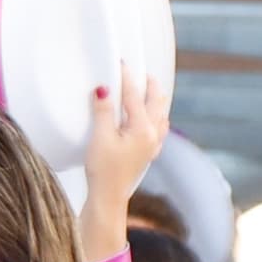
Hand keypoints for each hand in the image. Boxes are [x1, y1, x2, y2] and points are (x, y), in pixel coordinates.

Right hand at [79, 73, 170, 239]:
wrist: (108, 198)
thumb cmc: (104, 171)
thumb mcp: (100, 137)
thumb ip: (103, 111)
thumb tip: (103, 89)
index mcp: (143, 128)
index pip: (134, 95)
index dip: (126, 77)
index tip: (120, 63)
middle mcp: (153, 135)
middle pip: (156, 101)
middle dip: (148, 84)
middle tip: (140, 72)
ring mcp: (152, 145)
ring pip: (161, 114)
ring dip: (154, 99)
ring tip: (147, 89)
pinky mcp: (148, 153)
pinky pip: (159, 128)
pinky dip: (155, 116)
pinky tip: (150, 118)